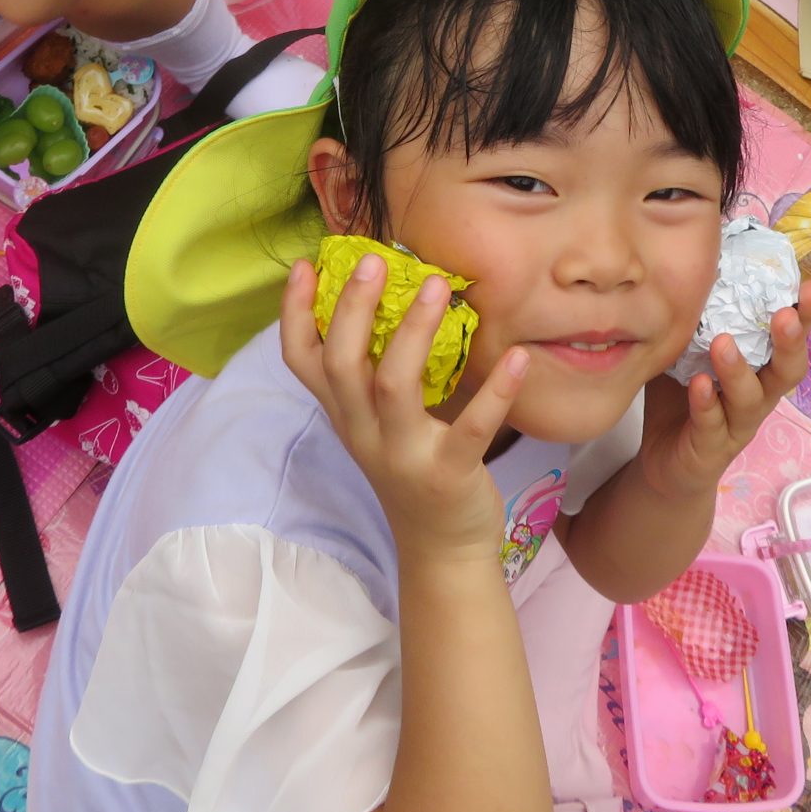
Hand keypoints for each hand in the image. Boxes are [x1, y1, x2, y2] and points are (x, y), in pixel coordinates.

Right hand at [281, 252, 524, 566]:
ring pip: (394, 387)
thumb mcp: (379, 423)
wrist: (442, 550)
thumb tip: (397, 294)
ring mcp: (403, 455)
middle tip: (374, 261)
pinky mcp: (449, 474)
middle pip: (342, 364)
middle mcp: (364, 432)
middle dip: (352, 309)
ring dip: (414, 332)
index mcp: (345, 414)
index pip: (301, 361)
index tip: (302, 265)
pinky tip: (517, 357)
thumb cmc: (413, 467)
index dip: (293, 314)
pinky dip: (495, 392)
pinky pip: (471, 429)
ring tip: (437, 285)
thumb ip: (377, 371)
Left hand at [632, 280, 810, 502]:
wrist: (666, 464)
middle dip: (791, 342)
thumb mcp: (689, 350)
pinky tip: (697, 384)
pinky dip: (705, 403)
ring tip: (723, 342)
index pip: (790, 338)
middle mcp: (759, 396)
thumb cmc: (684, 397)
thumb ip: (697, 315)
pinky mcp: (711, 449)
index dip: (805, 314)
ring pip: (750, 399)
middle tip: (786, 314)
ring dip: (739, 370)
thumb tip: (692, 256)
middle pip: (787, 371)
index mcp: (761, 368)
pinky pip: (711, 425)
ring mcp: (737, 425)